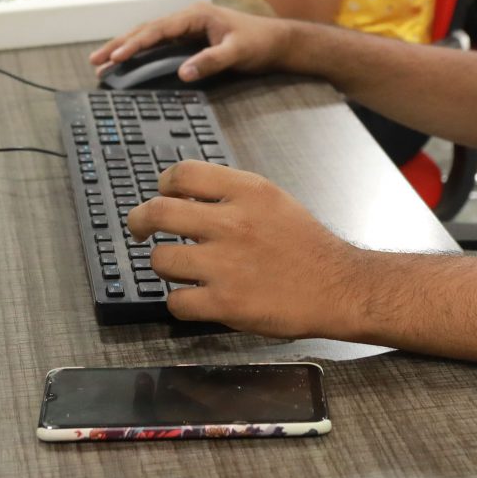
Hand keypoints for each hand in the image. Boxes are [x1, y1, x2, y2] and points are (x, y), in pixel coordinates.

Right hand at [89, 3, 291, 83]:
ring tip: (102, 61)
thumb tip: (182, 73)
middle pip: (146, 30)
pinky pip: (158, 44)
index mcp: (195, 16)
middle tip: (96, 60)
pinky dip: (140, 52)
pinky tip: (127, 61)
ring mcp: (187, 28)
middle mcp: (187, 18)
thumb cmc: (259, 43)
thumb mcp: (237, 52)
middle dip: (119, 44)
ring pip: (149, 36)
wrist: (277, 41)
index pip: (158, 29)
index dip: (135, 43)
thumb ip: (210, 61)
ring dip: (125, 47)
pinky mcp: (189, 38)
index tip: (118, 56)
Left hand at [126, 162, 367, 338]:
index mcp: (247, 191)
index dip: (163, 185)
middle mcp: (232, 223)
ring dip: (164, 265)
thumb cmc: (306, 245)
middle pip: (158, 212)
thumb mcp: (272, 199)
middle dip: (138, 221)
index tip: (161, 195)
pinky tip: (192, 299)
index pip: (182, 173)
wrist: (339, 287)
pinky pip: (176, 302)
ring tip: (177, 269)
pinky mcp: (225, 303)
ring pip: (161, 259)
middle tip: (138, 230)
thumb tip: (186, 193)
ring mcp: (226, 265)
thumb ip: (231, 193)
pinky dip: (179, 302)